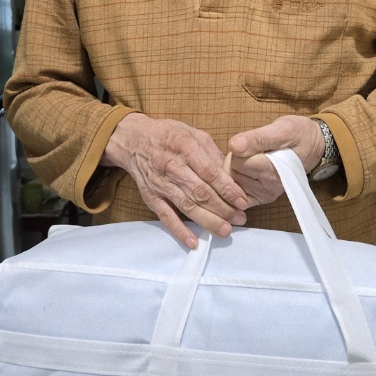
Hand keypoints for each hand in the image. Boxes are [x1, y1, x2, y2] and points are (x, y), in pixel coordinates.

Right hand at [101, 113, 247, 248]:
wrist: (133, 141)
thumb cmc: (167, 135)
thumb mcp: (193, 133)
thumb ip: (212, 153)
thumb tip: (232, 172)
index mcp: (184, 147)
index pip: (210, 172)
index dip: (228, 189)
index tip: (242, 201)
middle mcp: (172, 167)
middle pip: (201, 193)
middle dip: (223, 208)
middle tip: (240, 218)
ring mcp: (160, 184)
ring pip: (187, 207)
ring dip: (208, 221)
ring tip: (225, 230)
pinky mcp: (151, 197)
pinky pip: (166, 217)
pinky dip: (179, 231)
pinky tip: (194, 242)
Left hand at [226, 115, 325, 207]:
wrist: (313, 146)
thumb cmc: (298, 134)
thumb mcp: (282, 128)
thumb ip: (258, 138)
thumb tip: (234, 145)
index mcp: (274, 170)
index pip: (237, 161)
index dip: (240, 148)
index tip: (253, 142)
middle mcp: (270, 188)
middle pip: (233, 172)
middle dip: (237, 159)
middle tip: (253, 150)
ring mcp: (265, 195)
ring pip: (233, 181)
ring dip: (237, 169)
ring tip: (253, 159)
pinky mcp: (261, 198)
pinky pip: (237, 195)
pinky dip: (236, 184)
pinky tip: (245, 173)